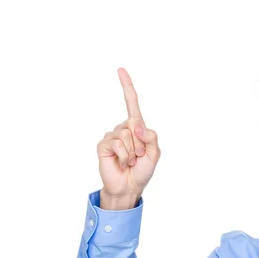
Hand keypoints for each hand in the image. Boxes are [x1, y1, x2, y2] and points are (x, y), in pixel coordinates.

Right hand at [97, 67, 160, 202]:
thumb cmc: (142, 171)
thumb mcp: (155, 154)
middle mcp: (123, 128)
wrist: (129, 187)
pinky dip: (125, 157)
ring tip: (131, 162)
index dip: (127, 87)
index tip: (120, 69)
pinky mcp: (104, 145)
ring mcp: (112, 136)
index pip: (131, 103)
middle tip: (139, 157)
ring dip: (133, 152)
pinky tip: (122, 163)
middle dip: (142, 144)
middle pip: (135, 125)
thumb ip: (152, 138)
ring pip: (127, 135)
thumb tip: (136, 125)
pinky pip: (118, 144)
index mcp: (137, 128)